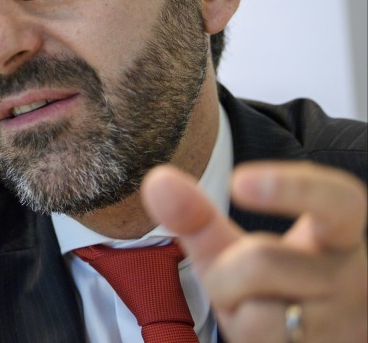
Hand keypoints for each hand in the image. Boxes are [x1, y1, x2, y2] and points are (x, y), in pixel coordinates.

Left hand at [141, 161, 366, 341]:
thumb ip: (197, 217)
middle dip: (224, 276)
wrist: (307, 342)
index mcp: (336, 235)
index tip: (237, 181)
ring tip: (256, 312)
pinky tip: (264, 336)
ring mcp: (346, 325)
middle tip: (239, 285)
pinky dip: (246, 338)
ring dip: (235, 314)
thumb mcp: (233, 250)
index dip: (292, 187)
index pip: (337, 200)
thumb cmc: (269, 287)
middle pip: (261, 262)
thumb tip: (158, 180)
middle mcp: (353, 277)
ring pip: (260, 316)